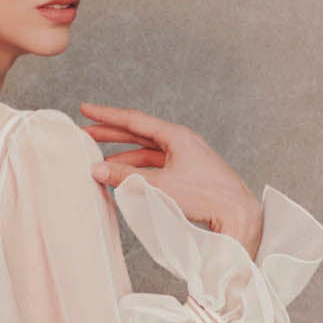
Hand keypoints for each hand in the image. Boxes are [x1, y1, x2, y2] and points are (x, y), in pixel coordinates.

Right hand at [78, 100, 263, 260]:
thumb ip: (126, 177)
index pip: (134, 121)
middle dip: (111, 135)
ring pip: (147, 152)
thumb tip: (98, 170)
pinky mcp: (188, 174)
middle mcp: (181, 142)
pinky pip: (156, 167)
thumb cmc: (205, 196)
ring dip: (123, 158)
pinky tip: (126, 178)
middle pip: (138, 134)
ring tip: (101, 164)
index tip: (86, 110)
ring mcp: (185, 158)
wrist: (236, 213)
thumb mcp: (159, 185)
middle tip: (86, 134)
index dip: (107, 116)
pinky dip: (138, 171)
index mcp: (176, 136)